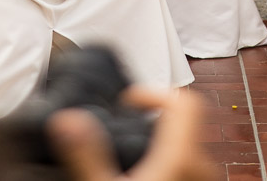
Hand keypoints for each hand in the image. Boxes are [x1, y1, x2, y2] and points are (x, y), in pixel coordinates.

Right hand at [46, 88, 213, 180]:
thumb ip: (86, 155)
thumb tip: (68, 120)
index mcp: (179, 159)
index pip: (184, 104)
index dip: (156, 94)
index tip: (129, 103)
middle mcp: (199, 172)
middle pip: (184, 129)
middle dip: (154, 127)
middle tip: (124, 135)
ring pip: (188, 156)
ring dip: (163, 152)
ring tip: (132, 165)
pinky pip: (187, 176)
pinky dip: (169, 172)